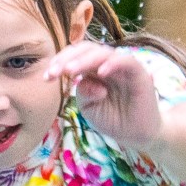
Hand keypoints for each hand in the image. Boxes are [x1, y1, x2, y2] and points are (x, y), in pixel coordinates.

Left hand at [43, 42, 160, 146]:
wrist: (136, 135)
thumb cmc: (112, 119)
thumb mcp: (90, 108)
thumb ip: (83, 92)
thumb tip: (82, 80)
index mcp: (93, 69)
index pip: (75, 56)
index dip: (60, 62)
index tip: (47, 77)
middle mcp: (107, 63)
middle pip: (86, 49)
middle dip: (67, 59)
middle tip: (54, 73)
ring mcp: (122, 66)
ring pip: (103, 52)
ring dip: (84, 60)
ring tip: (70, 71)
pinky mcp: (138, 72)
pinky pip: (125, 61)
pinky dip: (112, 64)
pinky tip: (100, 73)